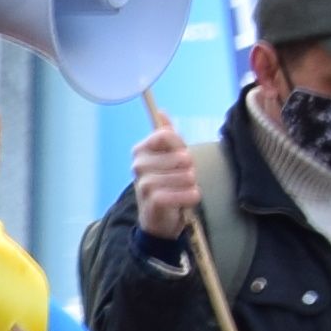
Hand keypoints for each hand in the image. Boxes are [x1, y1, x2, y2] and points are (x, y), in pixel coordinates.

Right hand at [126, 108, 202, 246]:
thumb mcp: (169, 157)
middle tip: (188, 176)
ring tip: (191, 187)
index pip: (165, 136)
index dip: (180, 145)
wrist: (161, 219)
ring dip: (191, 182)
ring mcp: (143, 184)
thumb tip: (161, 111)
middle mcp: (138, 165)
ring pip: (179, 176)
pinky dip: (187, 196)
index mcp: (141, 150)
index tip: (183, 155)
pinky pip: (174, 194)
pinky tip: (192, 197)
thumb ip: (167, 136)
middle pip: (178, 157)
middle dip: (189, 167)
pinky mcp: (151, 201)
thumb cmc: (167, 183)